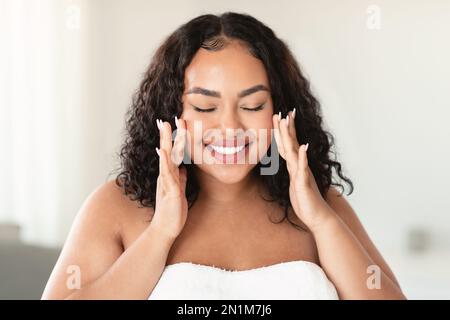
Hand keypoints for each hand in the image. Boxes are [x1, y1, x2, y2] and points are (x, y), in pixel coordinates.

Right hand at [150, 116, 187, 240]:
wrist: (165, 230)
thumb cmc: (173, 211)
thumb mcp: (179, 191)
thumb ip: (181, 179)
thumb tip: (184, 168)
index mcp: (170, 176)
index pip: (172, 153)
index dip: (173, 139)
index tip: (175, 124)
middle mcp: (166, 176)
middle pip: (167, 151)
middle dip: (168, 135)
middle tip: (166, 118)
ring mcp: (167, 183)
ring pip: (167, 159)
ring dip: (167, 142)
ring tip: (166, 127)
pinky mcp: (170, 192)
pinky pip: (168, 175)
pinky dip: (166, 163)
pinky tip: (165, 152)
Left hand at [272, 109, 334, 231]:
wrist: (318, 216)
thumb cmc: (306, 201)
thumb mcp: (295, 184)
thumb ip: (293, 172)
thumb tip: (290, 163)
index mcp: (295, 166)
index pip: (288, 145)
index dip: (284, 132)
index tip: (280, 117)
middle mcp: (299, 166)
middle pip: (291, 143)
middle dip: (286, 128)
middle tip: (283, 112)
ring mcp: (302, 173)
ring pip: (294, 151)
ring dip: (290, 136)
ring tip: (287, 122)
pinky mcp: (304, 183)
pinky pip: (302, 168)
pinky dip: (302, 157)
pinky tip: (302, 147)